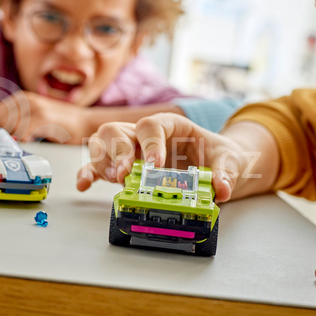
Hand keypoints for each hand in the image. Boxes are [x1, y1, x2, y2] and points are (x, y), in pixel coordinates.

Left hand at [0, 91, 89, 143]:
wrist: (86, 122)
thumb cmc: (61, 122)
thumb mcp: (36, 115)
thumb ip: (18, 120)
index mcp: (22, 98)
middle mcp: (26, 100)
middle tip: (0, 147)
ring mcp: (35, 108)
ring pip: (8, 126)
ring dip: (8, 139)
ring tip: (13, 147)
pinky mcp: (43, 119)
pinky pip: (22, 132)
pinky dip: (20, 140)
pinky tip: (27, 144)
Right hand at [75, 113, 266, 201]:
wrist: (214, 165)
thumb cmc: (218, 156)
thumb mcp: (230, 160)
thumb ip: (227, 171)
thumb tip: (222, 189)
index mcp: (169, 126)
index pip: (152, 125)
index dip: (150, 143)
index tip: (154, 165)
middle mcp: (143, 134)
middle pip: (117, 131)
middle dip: (118, 152)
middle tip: (126, 175)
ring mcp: (129, 149)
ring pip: (100, 143)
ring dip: (101, 161)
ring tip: (113, 180)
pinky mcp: (121, 167)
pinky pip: (97, 165)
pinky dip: (88, 173)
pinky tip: (85, 185)